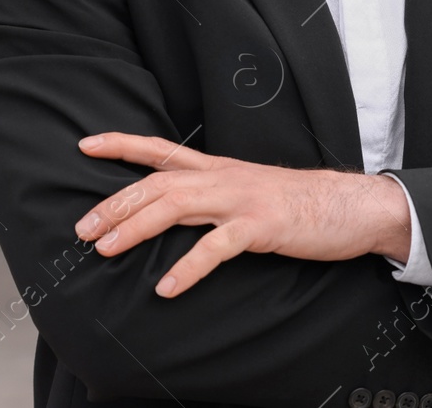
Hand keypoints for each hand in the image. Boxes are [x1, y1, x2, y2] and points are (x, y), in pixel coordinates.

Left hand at [72, 133, 410, 296]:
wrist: (349, 205)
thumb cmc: (297, 204)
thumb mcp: (247, 191)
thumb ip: (212, 198)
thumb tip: (171, 213)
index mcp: (219, 169)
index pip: (162, 150)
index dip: (123, 144)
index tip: (86, 144)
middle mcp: (224, 177)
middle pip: (157, 183)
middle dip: (115, 203)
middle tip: (82, 229)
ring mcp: (242, 199)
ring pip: (176, 206)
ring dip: (135, 228)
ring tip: (104, 249)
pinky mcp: (261, 226)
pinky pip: (216, 247)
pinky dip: (188, 268)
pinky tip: (167, 287)